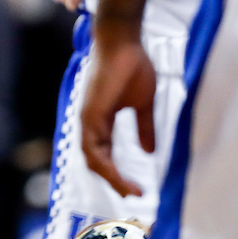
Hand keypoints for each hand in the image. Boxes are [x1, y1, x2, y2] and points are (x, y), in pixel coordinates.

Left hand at [81, 36, 156, 197]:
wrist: (124, 42)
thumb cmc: (133, 66)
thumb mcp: (142, 104)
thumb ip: (144, 128)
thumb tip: (150, 152)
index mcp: (101, 121)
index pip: (104, 155)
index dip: (118, 173)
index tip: (137, 189)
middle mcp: (90, 123)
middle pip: (96, 162)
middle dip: (114, 181)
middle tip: (133, 196)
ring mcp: (88, 119)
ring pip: (92, 159)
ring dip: (111, 178)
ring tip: (129, 192)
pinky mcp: (90, 114)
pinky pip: (93, 148)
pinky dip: (105, 166)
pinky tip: (120, 176)